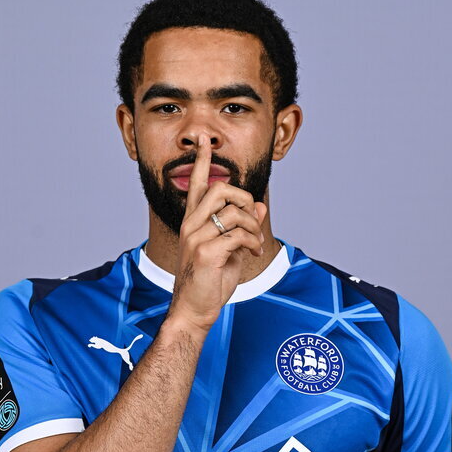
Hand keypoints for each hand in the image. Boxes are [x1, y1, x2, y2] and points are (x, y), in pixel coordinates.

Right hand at [166, 133, 266, 335]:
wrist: (194, 310)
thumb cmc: (209, 283)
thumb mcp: (229, 251)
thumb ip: (242, 228)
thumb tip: (260, 207)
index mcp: (193, 222)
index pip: (196, 184)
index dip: (202, 160)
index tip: (204, 140)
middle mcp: (191, 225)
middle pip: (221, 189)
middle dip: (245, 199)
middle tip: (253, 220)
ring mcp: (196, 237)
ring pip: (234, 211)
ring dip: (254, 226)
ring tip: (254, 244)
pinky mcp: (205, 252)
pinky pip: (239, 234)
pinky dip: (253, 242)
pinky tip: (253, 253)